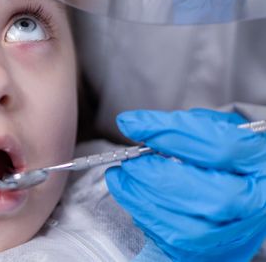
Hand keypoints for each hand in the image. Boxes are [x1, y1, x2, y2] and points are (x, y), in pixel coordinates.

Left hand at [106, 109, 265, 260]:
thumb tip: (135, 125)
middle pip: (214, 197)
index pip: (220, 147)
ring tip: (120, 180)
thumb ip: (180, 126)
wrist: (242, 184)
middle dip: (158, 176)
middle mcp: (257, 202)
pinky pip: (179, 245)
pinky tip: (135, 200)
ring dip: (145, 201)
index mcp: (261, 162)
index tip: (131, 123)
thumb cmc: (224, 152)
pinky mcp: (217, 252)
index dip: (170, 134)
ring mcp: (239, 233)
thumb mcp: (212, 127)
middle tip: (128, 162)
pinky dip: (149, 220)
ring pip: (193, 229)